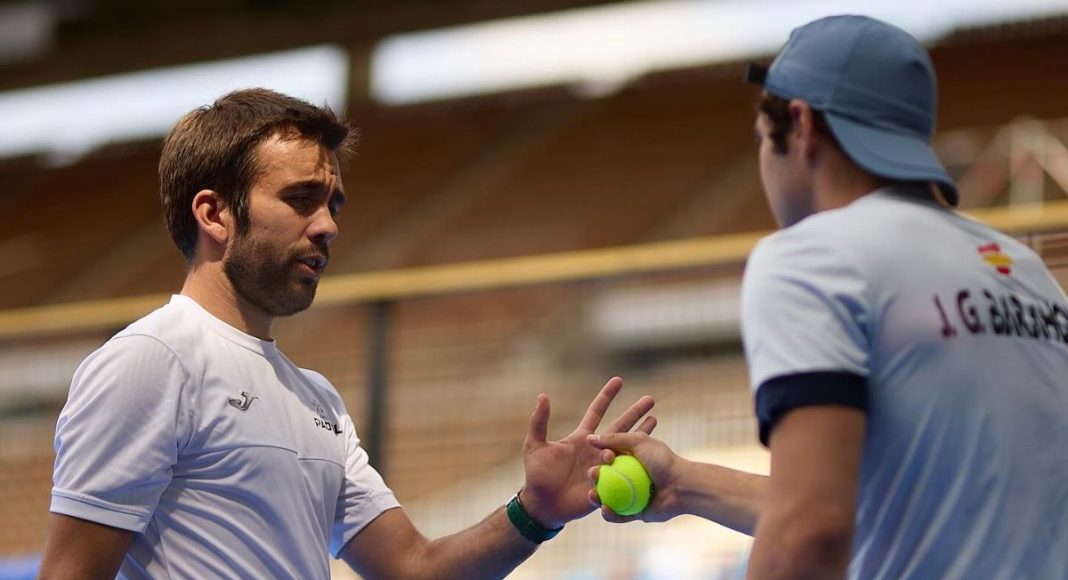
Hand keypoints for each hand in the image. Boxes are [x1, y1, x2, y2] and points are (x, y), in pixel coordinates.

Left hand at [519, 377, 655, 528]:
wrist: (544, 504)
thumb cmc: (537, 475)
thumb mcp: (535, 446)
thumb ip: (540, 422)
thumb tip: (543, 396)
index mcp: (582, 438)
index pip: (597, 411)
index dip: (607, 396)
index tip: (619, 380)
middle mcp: (596, 449)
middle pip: (620, 426)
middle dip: (635, 412)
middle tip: (650, 399)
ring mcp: (604, 465)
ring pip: (628, 447)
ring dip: (642, 434)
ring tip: (655, 420)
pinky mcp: (608, 482)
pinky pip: (625, 472)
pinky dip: (638, 464)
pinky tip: (651, 458)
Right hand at [586, 431, 684, 523]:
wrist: (682, 485)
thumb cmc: (662, 460)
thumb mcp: (638, 441)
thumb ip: (614, 438)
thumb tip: (590, 438)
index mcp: (629, 461)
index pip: (608, 459)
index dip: (600, 458)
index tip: (599, 455)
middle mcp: (629, 478)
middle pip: (605, 479)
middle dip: (594, 477)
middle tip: (592, 475)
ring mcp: (631, 496)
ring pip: (608, 498)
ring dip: (596, 498)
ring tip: (592, 495)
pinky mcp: (635, 512)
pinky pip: (619, 515)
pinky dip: (610, 514)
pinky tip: (604, 509)